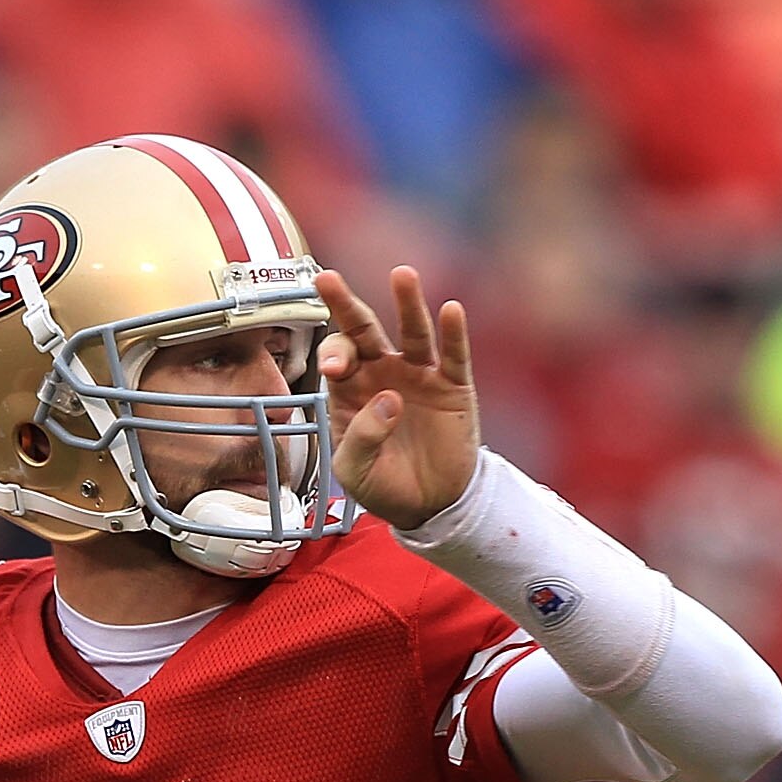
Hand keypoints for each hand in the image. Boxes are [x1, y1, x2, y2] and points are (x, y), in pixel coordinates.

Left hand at [316, 265, 479, 530]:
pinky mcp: (452, 387)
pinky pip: (453, 356)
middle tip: (327, 279)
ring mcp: (418, 375)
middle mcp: (382, 373)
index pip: (337, 356)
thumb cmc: (383, 485)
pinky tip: (451, 311)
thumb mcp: (356, 472)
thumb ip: (361, 438)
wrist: (429, 505)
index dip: (334, 353)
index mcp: (350, 390)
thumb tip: (388, 400)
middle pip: (364, 330)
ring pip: (412, 331)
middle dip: (345, 304)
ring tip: (402, 275)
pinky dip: (454, 333)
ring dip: (407, 303)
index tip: (337, 367)